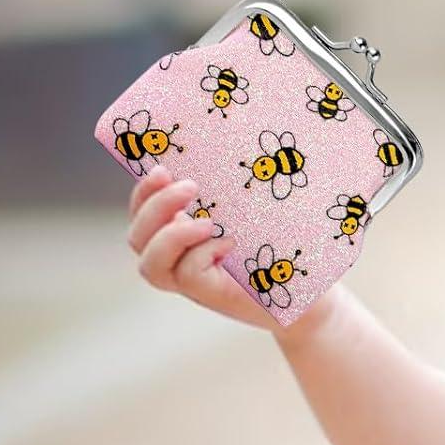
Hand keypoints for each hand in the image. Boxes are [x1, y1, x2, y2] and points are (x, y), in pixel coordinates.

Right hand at [125, 163, 278, 330]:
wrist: (307, 287)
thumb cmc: (277, 242)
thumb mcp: (247, 210)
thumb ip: (223, 193)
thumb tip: (215, 150)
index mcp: (177, 233)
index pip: (141, 213)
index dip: (144, 192)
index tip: (162, 169)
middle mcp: (176, 259)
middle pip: (137, 238)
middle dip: (156, 207)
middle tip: (190, 186)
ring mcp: (191, 281)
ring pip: (152, 265)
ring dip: (171, 237)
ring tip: (208, 223)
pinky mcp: (212, 295)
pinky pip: (188, 275)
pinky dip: (202, 255)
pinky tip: (229, 244)